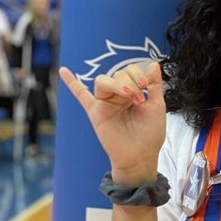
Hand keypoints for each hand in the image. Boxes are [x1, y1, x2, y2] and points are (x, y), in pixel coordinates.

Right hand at [58, 61, 165, 181]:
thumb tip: (152, 64)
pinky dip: (71, 83)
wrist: (141, 156)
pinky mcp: (95, 113)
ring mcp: (105, 104)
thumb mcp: (157, 105)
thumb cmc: (150, 134)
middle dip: (130, 81)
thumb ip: (154, 85)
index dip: (138, 74)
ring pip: (103, 81)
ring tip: (129, 94)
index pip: (129, 71)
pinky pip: (80, 96)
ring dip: (117, 83)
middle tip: (139, 98)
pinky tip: (63, 70)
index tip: (146, 86)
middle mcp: (117, 96)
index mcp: (132, 92)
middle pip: (117, 74)